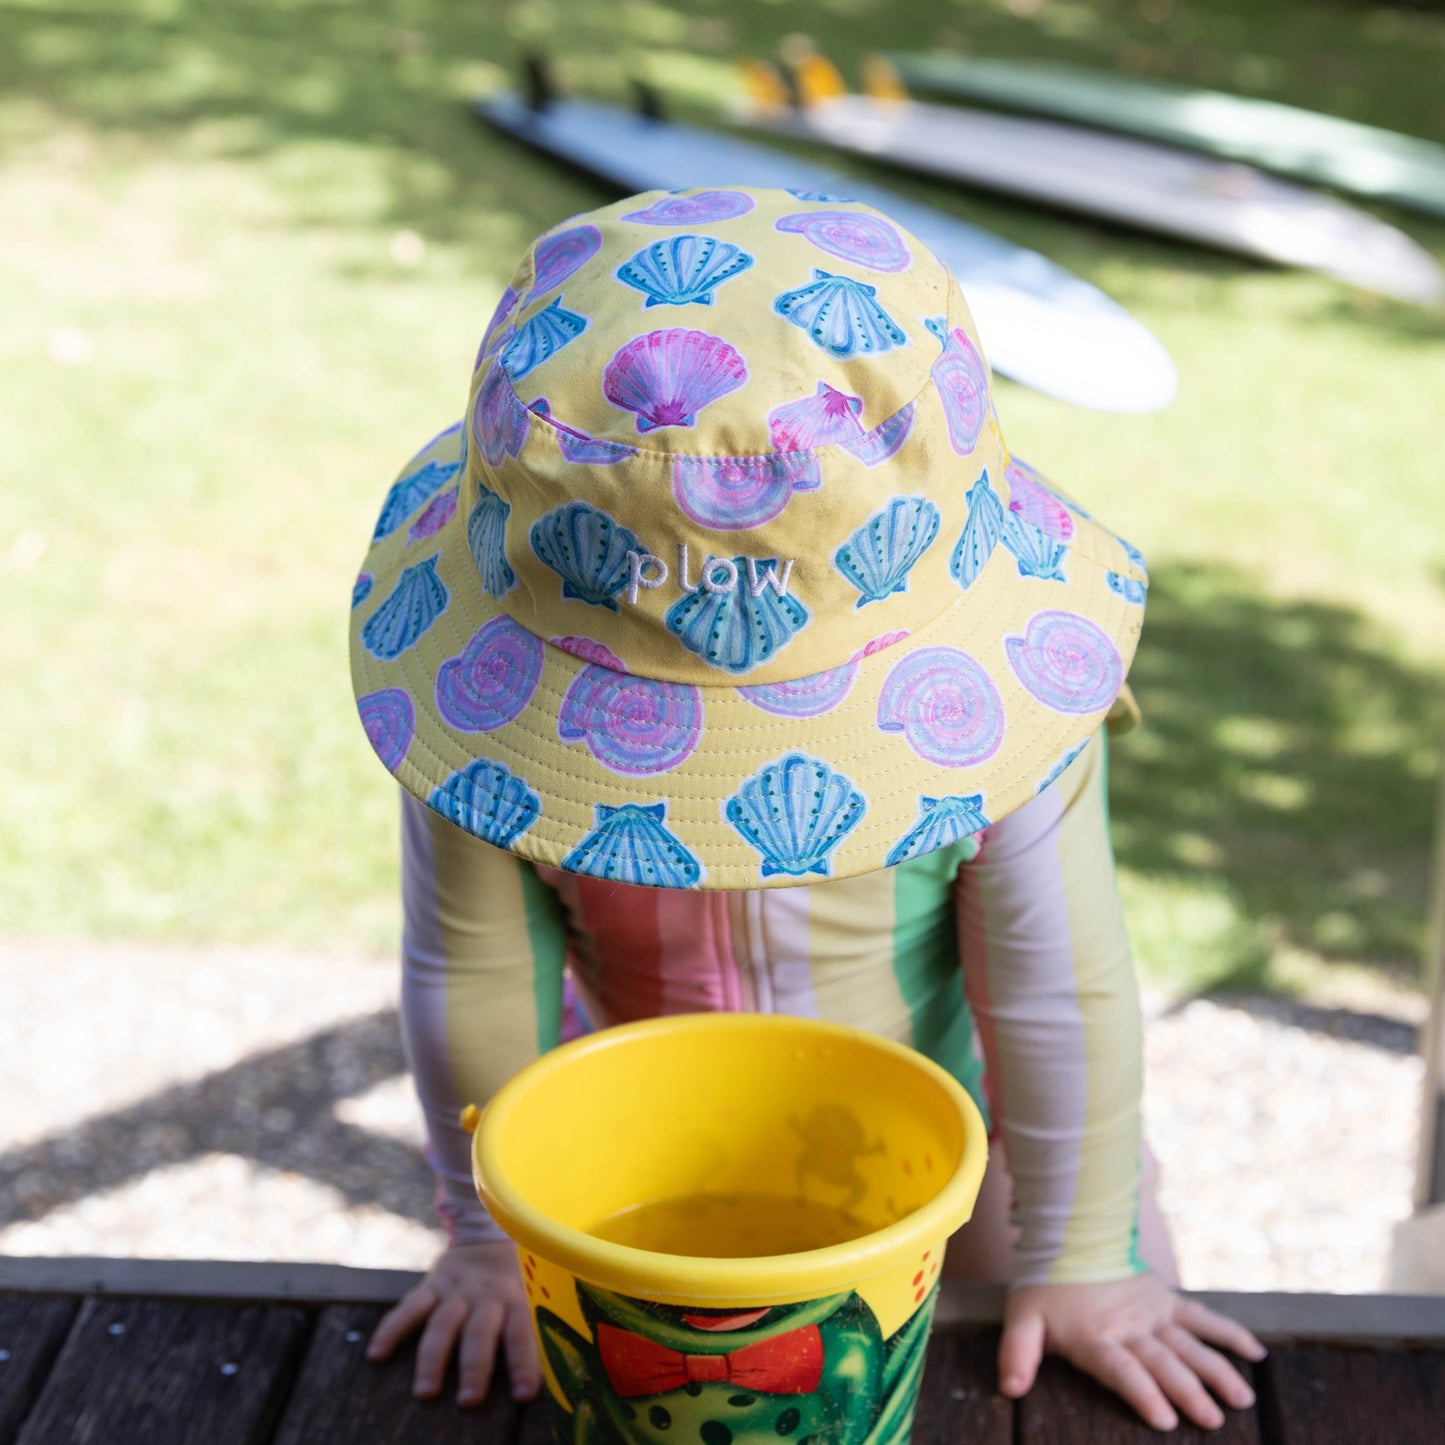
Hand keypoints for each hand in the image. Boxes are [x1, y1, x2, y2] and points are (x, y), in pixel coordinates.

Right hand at [366, 1240, 541, 1406]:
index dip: (524, 1362)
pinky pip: (410, 1306)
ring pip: (443, 1322)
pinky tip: (377, 1354)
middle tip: (469, 1401)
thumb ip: (528, 1329)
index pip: (522, 1332)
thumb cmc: (512, 1282)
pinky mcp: (431, 1285)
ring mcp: (456, 1290)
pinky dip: (393, 1329)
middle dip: (475, 1365)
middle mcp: (486, 1296)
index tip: (524, 1395)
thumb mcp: (528, 1295)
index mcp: (515, 1299)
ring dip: (434, 1357)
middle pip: (480, 1330)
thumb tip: (548, 1379)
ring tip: (425, 1391)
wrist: (486, 1233)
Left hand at [999, 1272, 1265, 1431]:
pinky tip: (1257, 1353)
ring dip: (1217, 1371)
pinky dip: (1229, 1333)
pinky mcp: (1167, 1299)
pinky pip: (1202, 1317)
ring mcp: (1152, 1313)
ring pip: (1189, 1345)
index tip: (1165, 1419)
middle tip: (1213, 1419)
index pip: (1121, 1369)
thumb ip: (1017, 1354)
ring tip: (1242, 1399)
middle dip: (1187, 1391)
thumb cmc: (1046, 1284)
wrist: (1068, 1234)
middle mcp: (1129, 1327)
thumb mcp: (1022, 1318)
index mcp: (1095, 1337)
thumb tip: (1009, 1389)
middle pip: (1162, 1362)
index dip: (1142, 1392)